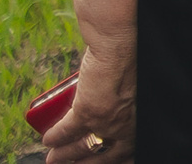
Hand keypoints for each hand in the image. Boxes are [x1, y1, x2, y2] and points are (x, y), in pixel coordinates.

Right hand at [41, 39, 136, 163]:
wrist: (123, 40)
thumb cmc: (133, 55)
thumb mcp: (137, 85)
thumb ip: (130, 99)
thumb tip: (119, 103)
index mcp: (143, 118)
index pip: (131, 149)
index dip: (118, 159)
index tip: (107, 160)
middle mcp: (131, 125)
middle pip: (107, 154)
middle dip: (87, 162)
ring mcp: (110, 121)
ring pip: (84, 146)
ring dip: (66, 155)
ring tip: (53, 159)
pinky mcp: (89, 113)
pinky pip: (68, 131)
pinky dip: (56, 137)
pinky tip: (48, 140)